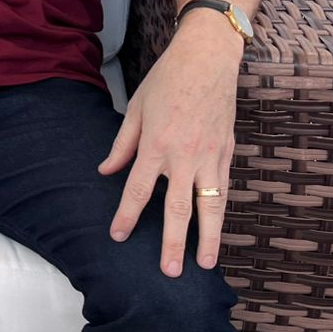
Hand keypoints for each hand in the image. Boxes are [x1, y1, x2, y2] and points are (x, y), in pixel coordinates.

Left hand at [97, 20, 238, 275]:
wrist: (207, 59)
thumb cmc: (166, 81)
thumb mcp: (135, 108)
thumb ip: (121, 145)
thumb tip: (105, 172)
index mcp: (156, 145)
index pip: (138, 190)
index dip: (127, 215)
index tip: (118, 236)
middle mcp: (185, 157)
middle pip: (178, 209)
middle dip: (172, 243)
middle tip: (168, 272)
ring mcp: (210, 157)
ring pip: (210, 207)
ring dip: (208, 238)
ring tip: (205, 265)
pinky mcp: (227, 154)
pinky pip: (223, 191)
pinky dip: (221, 214)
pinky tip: (217, 232)